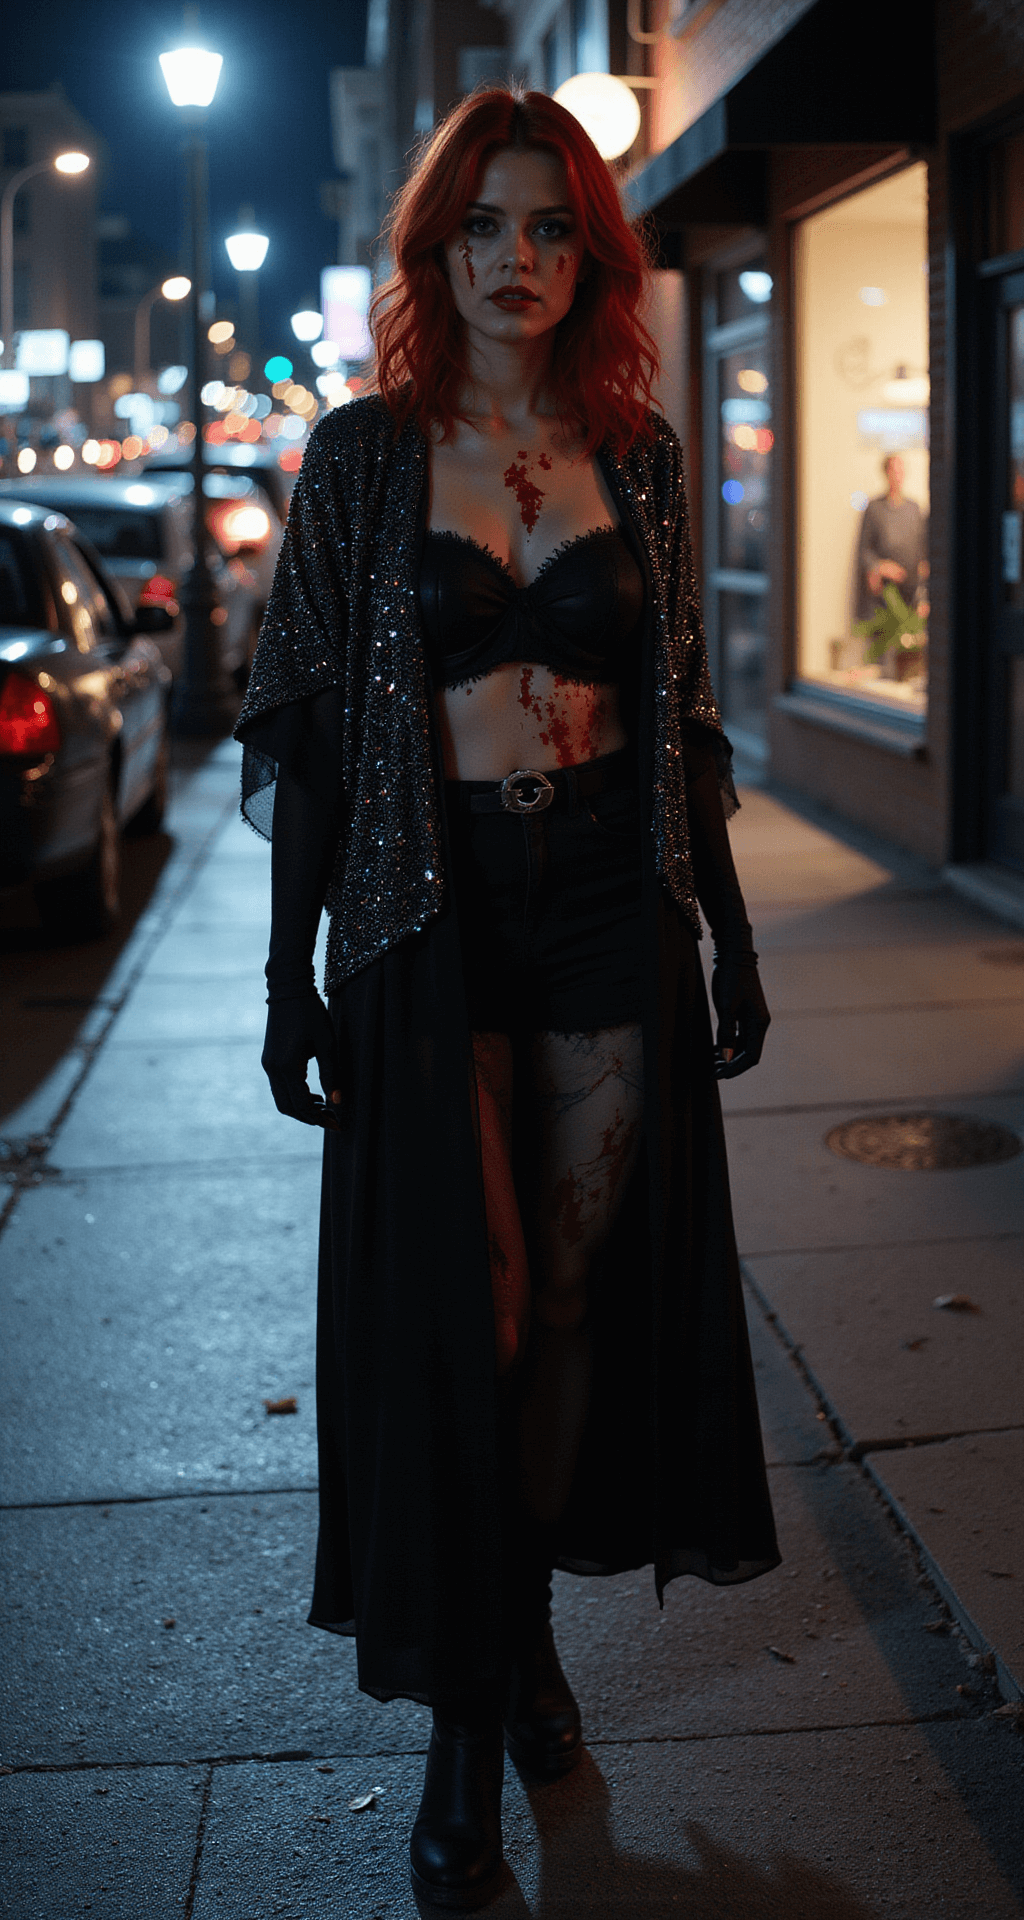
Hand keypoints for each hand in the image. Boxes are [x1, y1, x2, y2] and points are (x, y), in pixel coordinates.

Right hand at [261, 992, 345, 1127]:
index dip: (320, 1118)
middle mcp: (272, 1069)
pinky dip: (295, 1095)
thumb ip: (331, 1075)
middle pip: (288, 1107)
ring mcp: (268, 1064)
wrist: (288, 989)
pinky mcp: (269, 1059)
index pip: (301, 1105)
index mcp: (286, 1067)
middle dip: (309, 1118)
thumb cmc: (311, 1013)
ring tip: (324, 1108)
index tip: (338, 1124)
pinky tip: (313, 1094)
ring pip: (282, 1099)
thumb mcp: (327, 1044)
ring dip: (301, 1108)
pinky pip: (279, 1087)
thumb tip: (337, 1103)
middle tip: (332, 1120)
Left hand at [712, 953, 769, 1078]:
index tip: (719, 1075)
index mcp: (759, 1023)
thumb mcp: (726, 1005)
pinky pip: (739, 1036)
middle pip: (748, 1054)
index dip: (736, 1068)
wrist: (734, 955)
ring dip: (729, 1057)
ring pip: (743, 1046)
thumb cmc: (731, 978)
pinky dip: (729, 1046)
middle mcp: (759, 1023)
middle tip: (713, 1072)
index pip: (751, 1056)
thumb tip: (726, 1056)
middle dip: (732, 1065)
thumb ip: (726, 1031)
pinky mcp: (745, 1014)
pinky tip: (716, 1050)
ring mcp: (753, 1019)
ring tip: (711, 1063)